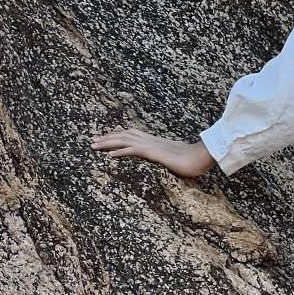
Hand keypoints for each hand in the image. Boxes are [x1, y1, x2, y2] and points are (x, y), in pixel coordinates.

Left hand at [91, 128, 215, 177]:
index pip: (132, 134)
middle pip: (124, 134)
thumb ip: (169, 157)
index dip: (118, 135)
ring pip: (125, 140)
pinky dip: (120, 151)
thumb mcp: (177, 157)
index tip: (105, 137)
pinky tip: (109, 155)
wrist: (201, 157)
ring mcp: (152, 145)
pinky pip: (134, 150)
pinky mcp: (154, 152)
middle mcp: (151, 140)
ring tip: (94, 145)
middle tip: (92, 140)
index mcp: (156, 141)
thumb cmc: (193, 159)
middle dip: (107, 137)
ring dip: (108, 142)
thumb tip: (169, 160)